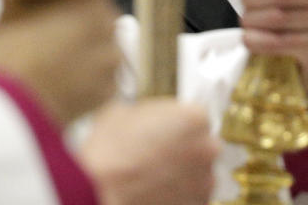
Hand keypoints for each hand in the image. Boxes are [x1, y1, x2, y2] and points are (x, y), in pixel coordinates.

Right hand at [0, 0, 120, 125]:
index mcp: (90, 4)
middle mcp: (109, 31)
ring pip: (103, 43)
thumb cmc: (11, 58)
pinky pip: (102, 72)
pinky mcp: (108, 93)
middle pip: (99, 13)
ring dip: (86, 43)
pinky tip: (64, 73)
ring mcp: (111, 64)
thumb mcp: (11, 11)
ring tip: (57, 50)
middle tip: (55, 21)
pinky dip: (88, 71)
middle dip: (80, 15)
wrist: (13, 113)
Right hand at [79, 99, 218, 204]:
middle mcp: (206, 149)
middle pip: (202, 144)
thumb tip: (144, 118)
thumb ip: (147, 112)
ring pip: (198, 172)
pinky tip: (154, 190)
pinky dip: (177, 194)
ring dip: (182, 172)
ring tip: (152, 174)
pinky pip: (191, 196)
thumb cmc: (110, 152)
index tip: (166, 127)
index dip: (177, 122)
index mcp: (193, 118)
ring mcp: (204, 181)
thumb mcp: (122, 112)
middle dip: (183, 147)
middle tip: (156, 151)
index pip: (196, 115)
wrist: (101, 191)